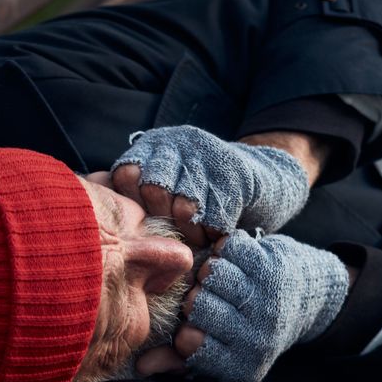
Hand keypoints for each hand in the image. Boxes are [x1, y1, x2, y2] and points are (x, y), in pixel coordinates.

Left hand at [110, 125, 310, 240]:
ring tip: (197, 239)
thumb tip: (113, 226)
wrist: (268, 178)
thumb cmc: (206, 194)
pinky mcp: (235, 173)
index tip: (148, 223)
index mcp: (155, 146)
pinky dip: (214, 232)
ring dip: (190, 232)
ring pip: (184, 205)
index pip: (127, 174)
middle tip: (175, 236)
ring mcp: (208, 154)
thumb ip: (140, 197)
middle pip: (153, 189)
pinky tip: (216, 234)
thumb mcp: (169, 187)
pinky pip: (214, 214)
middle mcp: (179, 143)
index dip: (135, 206)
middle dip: (164, 221)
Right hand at [139, 231, 349, 381]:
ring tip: (220, 277)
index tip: (196, 324)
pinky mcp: (273, 268)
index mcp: (241, 366)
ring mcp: (268, 302)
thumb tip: (141, 365)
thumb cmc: (250, 325)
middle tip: (208, 296)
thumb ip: (177, 358)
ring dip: (210, 269)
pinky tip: (235, 260)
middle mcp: (258, 339)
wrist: (306, 298)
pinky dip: (226, 249)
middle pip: (197, 305)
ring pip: (210, 274)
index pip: (190, 344)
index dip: (186, 328)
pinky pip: (229, 249)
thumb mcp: (218, 350)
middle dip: (196, 295)